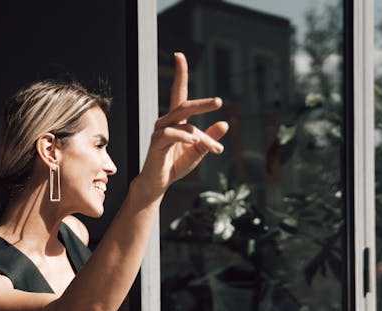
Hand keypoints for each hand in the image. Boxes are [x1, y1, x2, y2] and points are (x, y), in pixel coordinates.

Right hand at [138, 52, 228, 198]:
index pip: (177, 92)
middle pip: (184, 105)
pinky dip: (185, 138)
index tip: (179, 55)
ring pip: (183, 123)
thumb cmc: (175, 165)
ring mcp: (160, 131)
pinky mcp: (156, 143)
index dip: (179, 74)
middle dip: (202, 103)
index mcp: (177, 120)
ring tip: (216, 148)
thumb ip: (210, 138)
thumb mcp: (198, 151)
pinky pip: (172, 134)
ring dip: (201, 136)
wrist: (158, 183)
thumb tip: (226, 123)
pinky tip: (194, 143)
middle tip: (219, 101)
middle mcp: (166, 122)